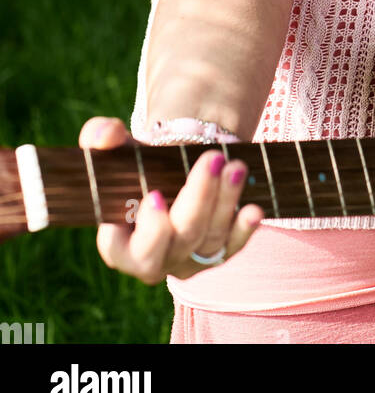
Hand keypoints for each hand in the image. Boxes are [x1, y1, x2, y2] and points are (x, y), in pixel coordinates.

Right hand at [78, 116, 264, 284]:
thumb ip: (101, 138)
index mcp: (120, 243)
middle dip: (196, 200)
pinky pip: (232, 247)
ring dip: (225, 202)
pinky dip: (244, 229)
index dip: (143, 228)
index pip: (123, 251)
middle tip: (212, 160)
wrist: (172, 170)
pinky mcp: (216, 253)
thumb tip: (106, 134)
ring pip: (209, 239)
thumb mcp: (118, 149)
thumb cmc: (138, 166)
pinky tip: (255, 209)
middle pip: (178, 239)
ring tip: (235, 165)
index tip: (155, 196)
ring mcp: (187, 259)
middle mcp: (155, 258)